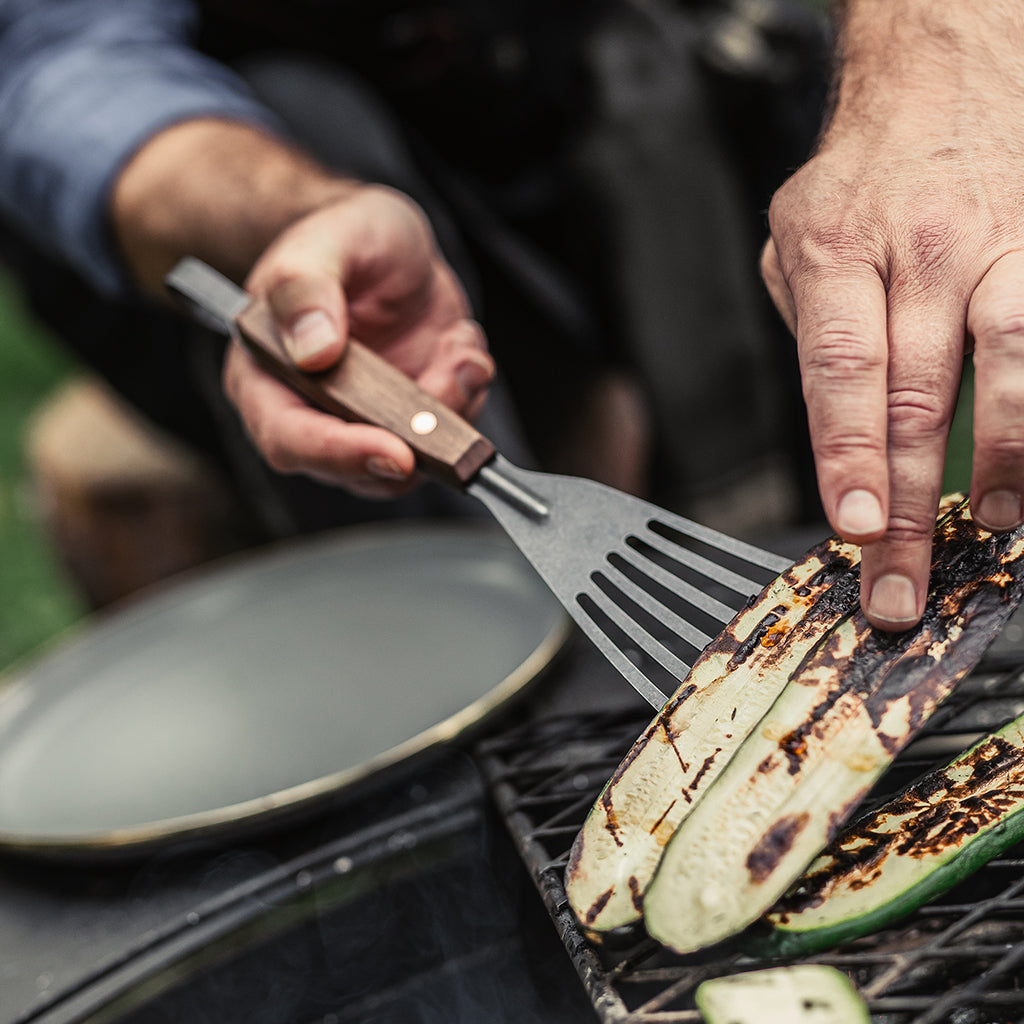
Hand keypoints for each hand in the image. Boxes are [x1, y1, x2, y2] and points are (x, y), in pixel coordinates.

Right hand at [224, 185, 493, 497]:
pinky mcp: (410, 421)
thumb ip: (307, 288)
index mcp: (266, 375)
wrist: (389, 243)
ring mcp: (364, 422)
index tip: (394, 451)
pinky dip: (467, 394)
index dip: (340, 453)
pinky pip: (447, 437)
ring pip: (410, 465)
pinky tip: (457, 345)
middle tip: (450, 380)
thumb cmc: (342, 237)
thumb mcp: (326, 240)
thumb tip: (313, 351)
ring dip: (451, 411)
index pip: (289, 439)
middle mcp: (310, 411)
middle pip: (355, 468)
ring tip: (456, 347)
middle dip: (414, 437)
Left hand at [761, 0, 1023, 630]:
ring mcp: (1003, 248)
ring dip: (1003, 464)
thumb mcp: (796, 243)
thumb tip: (835, 439)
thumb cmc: (860, 180)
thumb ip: (811, 333)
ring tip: (991, 531)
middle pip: (918, 396)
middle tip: (902, 582)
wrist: (943, 80)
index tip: (855, 527)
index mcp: (839, 251)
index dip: (849, 457)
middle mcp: (925, 251)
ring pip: (1012, 364)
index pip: (843, 372)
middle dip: (910, 505)